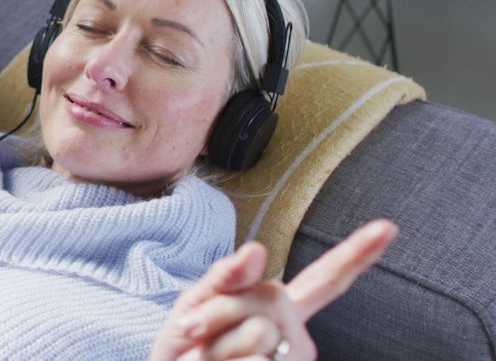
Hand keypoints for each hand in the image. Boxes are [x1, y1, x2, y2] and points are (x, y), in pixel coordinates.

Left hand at [151, 219, 399, 359]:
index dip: (356, 254)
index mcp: (278, 309)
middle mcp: (295, 335)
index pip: (322, 280)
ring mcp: (293, 359)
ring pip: (259, 333)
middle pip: (269, 296)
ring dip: (216, 347)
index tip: (389, 226)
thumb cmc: (185, 351)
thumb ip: (224, 278)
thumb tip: (257, 249)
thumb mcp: (195, 306)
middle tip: (197, 334)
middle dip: (220, 311)